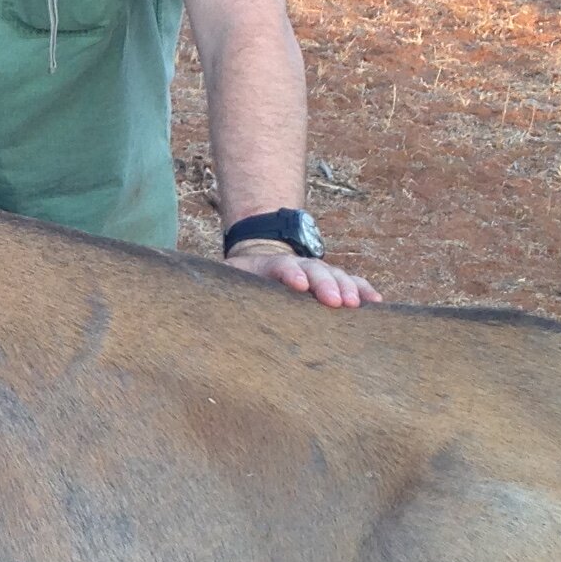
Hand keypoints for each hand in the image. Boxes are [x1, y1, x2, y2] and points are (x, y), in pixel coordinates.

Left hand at [226, 242, 380, 306]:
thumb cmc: (240, 280)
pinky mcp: (331, 282)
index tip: (298, 284)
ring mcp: (317, 273)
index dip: (290, 274)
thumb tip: (184, 303)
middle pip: (316, 271)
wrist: (259, 257)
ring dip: (348, 289)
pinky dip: (364, 290)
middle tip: (334, 302)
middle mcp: (298, 267)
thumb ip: (216, 288)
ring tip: (358, 304)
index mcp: (269, 266)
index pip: (282, 267)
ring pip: (337, 276)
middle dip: (326, 285)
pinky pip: (352, 283)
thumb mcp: (227, 278)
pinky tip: (377, 303)